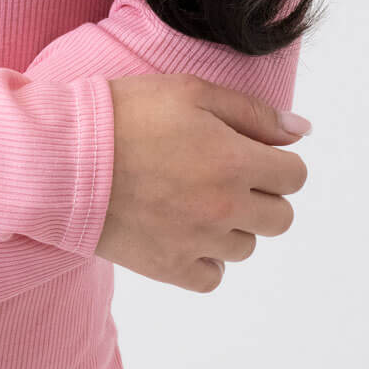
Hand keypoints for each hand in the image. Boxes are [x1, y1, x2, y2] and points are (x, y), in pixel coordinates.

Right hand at [96, 73, 309, 293]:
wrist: (66, 155)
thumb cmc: (127, 113)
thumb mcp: (190, 91)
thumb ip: (252, 112)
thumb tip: (302, 130)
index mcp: (235, 160)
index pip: (294, 175)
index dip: (277, 160)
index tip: (251, 151)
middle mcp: (225, 207)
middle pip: (280, 218)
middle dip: (262, 194)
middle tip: (223, 173)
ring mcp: (198, 242)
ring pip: (246, 247)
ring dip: (232, 225)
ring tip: (193, 197)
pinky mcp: (169, 268)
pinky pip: (212, 277)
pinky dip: (205, 258)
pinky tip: (183, 230)